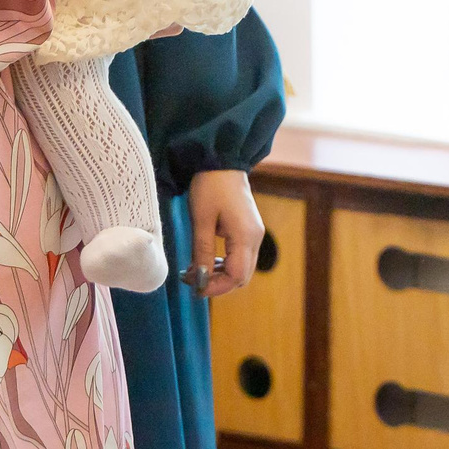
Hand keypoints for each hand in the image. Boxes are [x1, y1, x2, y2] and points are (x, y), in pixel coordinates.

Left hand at [185, 169, 264, 298]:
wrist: (222, 160)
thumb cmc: (210, 186)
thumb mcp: (201, 220)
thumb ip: (202, 252)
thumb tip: (199, 279)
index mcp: (246, 236)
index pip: (237, 276)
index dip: (216, 287)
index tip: (195, 288)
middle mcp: (255, 238)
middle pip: (242, 276)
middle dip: (218, 283)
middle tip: (192, 279)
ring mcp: (254, 233)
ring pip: (242, 268)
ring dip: (220, 274)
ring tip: (196, 269)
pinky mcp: (249, 229)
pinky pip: (240, 256)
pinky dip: (224, 263)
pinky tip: (206, 258)